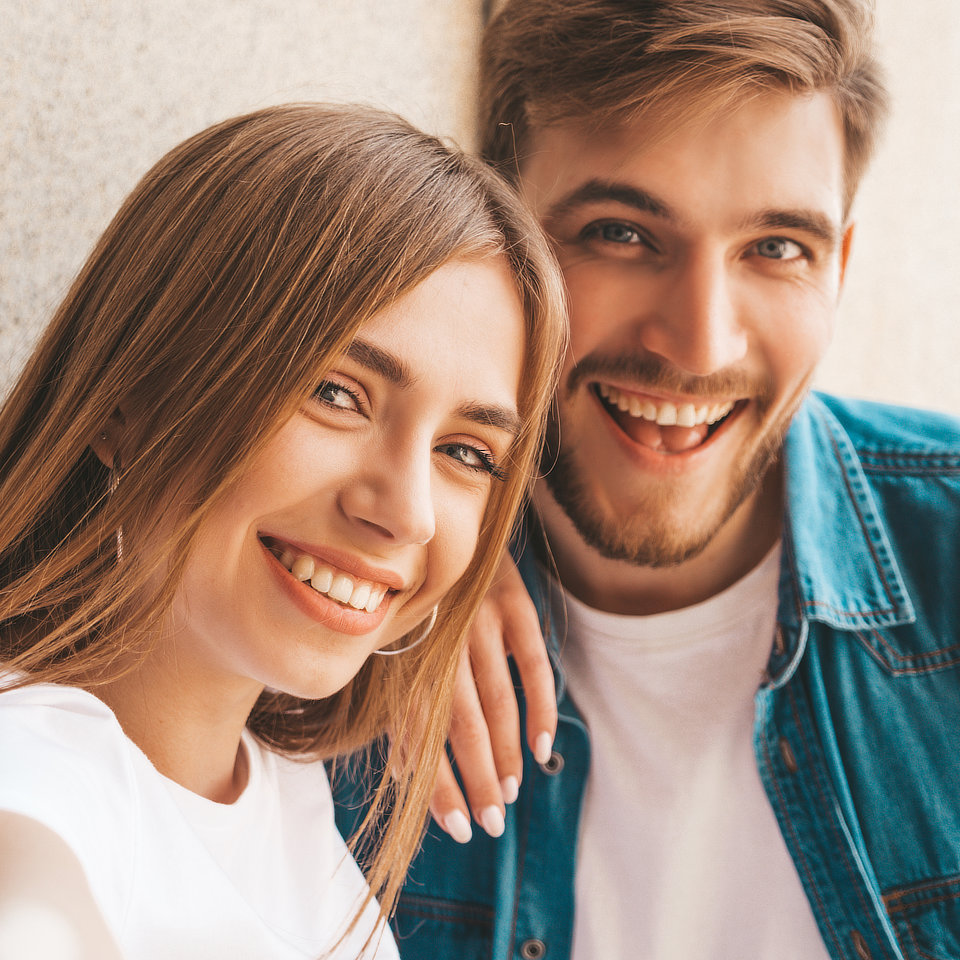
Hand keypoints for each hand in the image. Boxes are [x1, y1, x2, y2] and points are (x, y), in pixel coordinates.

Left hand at [429, 550, 556, 842]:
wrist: (445, 526)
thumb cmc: (417, 603)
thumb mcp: (399, 644)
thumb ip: (403, 702)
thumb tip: (409, 772)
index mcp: (404, 653)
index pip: (420, 734)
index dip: (440, 785)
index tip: (458, 827)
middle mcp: (439, 639)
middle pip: (462, 724)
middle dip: (478, 779)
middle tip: (492, 823)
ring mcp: (478, 620)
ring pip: (498, 700)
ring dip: (507, 752)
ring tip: (511, 791)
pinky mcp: (513, 602)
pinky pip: (535, 663)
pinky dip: (541, 707)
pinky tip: (543, 745)